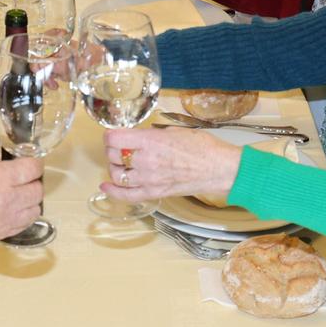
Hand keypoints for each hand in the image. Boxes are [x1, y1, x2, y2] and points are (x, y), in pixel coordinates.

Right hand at [0, 157, 44, 255]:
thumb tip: (9, 172)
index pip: (31, 169)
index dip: (34, 164)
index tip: (32, 163)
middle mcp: (4, 201)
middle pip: (37, 190)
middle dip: (33, 181)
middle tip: (24, 177)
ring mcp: (3, 222)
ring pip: (34, 210)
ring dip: (30, 200)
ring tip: (18, 194)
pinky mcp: (0, 236)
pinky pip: (23, 225)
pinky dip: (22, 215)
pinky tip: (12, 209)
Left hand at [98, 126, 241, 203]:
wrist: (219, 169)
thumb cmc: (203, 147)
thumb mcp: (175, 130)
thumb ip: (152, 134)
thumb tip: (139, 137)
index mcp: (151, 141)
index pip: (114, 138)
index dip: (110, 134)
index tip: (113, 133)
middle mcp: (146, 160)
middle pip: (113, 155)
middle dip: (112, 149)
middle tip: (117, 146)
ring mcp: (149, 179)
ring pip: (116, 175)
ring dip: (114, 167)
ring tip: (119, 163)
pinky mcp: (154, 193)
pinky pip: (127, 195)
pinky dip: (113, 192)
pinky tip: (106, 187)